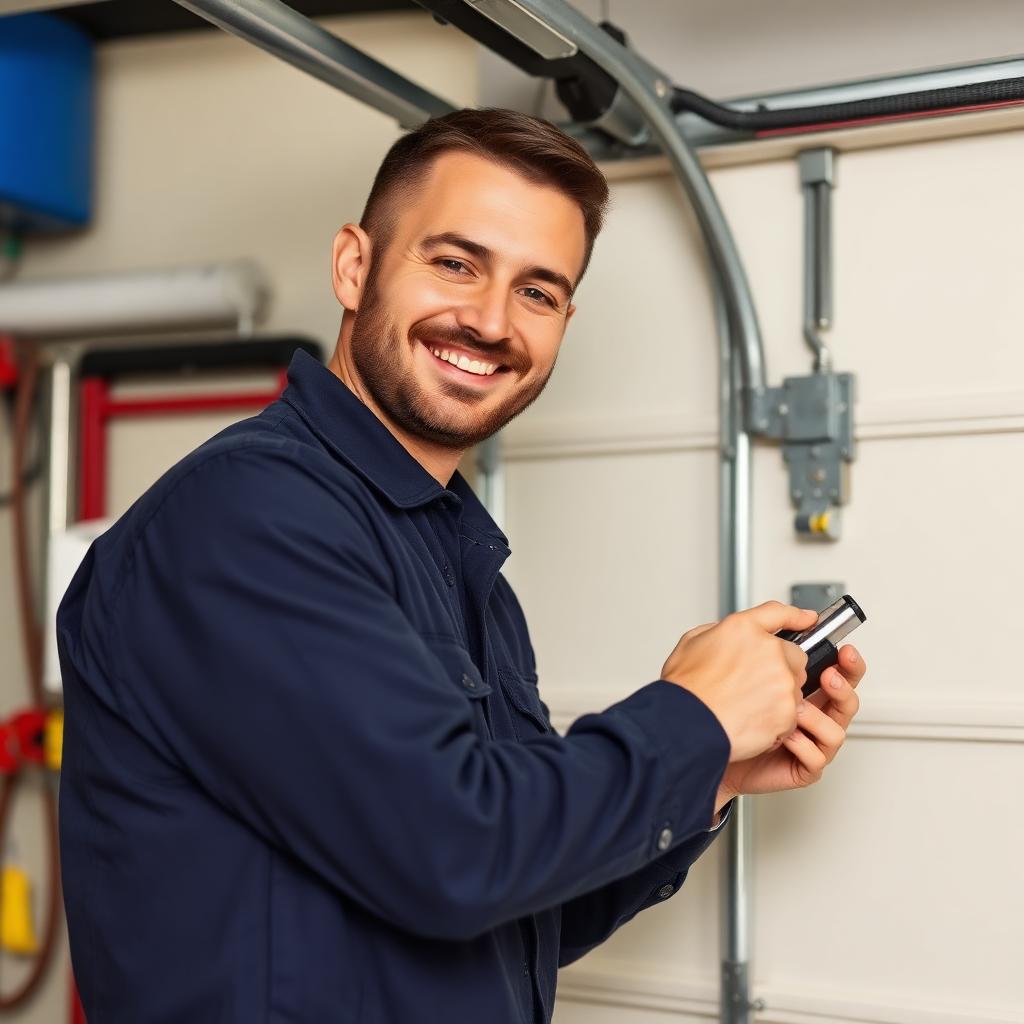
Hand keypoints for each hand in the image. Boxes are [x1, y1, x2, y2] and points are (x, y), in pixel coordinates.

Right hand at [661, 602, 818, 761]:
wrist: (687, 726)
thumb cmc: (686, 690)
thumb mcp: (691, 643)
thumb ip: (719, 632)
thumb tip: (730, 636)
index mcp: (744, 629)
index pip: (778, 613)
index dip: (796, 616)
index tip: (806, 619)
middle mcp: (768, 650)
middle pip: (794, 656)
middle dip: (780, 668)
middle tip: (752, 684)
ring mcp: (782, 681)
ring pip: (794, 688)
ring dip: (778, 696)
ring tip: (746, 706)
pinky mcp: (788, 711)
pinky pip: (792, 715)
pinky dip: (777, 720)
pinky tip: (751, 720)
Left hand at [714, 643, 864, 805]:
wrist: (709, 746)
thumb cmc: (727, 709)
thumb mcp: (746, 663)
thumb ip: (771, 640)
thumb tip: (796, 617)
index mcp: (804, 690)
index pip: (837, 673)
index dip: (846, 662)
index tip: (844, 649)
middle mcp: (813, 716)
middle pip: (846, 700)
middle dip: (844, 685)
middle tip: (829, 675)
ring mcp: (811, 742)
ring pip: (836, 730)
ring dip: (816, 717)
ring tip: (794, 709)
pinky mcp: (803, 768)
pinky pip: (817, 756)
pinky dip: (802, 744)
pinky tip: (785, 736)